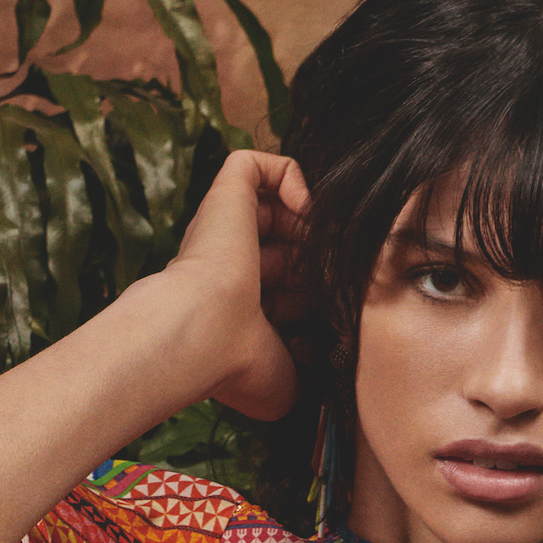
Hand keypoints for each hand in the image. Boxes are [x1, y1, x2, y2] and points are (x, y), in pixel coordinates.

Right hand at [166, 148, 312, 422]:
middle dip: (318, 253)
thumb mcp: (289, 379)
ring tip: (326, 241)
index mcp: (240, 307)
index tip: (332, 304)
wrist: (206, 333)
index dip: (315, 288)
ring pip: (276, 203)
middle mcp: (230, 264)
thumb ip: (313, 367)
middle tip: (336, 269)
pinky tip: (305, 209)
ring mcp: (225, 227)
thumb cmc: (240, 364)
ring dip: (309, 217)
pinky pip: (259, 163)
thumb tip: (333, 358)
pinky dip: (292, 176)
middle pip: (287, 242)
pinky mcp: (225, 193)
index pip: (286, 284)